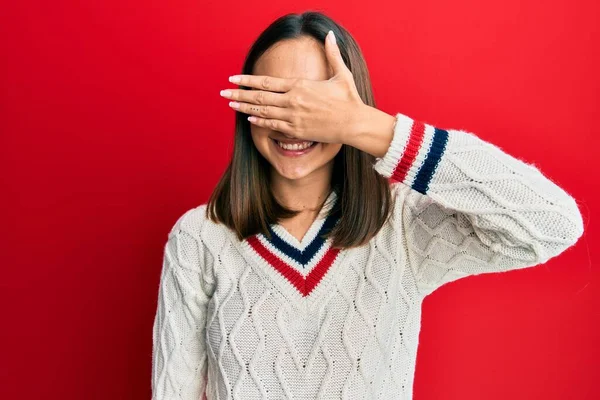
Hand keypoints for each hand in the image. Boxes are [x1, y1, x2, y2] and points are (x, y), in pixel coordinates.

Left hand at [219, 31, 366, 143]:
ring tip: (230, 104)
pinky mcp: (297, 130)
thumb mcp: (341, 73)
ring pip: (262, 112)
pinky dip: (260, 121)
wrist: (354, 122)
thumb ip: (332, 53)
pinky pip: (273, 126)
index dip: (247, 80)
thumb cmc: (348, 98)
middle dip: (238, 93)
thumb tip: (330, 34)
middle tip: (222, 92)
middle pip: (259, 97)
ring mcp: (293, 117)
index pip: (266, 81)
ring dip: (244, 107)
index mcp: (299, 85)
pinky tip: (249, 118)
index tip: (233, 77)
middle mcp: (292, 100)